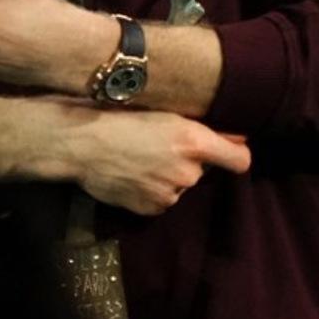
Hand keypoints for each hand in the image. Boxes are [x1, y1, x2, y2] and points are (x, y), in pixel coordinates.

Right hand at [0, 93, 250, 215]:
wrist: (79, 141)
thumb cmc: (116, 112)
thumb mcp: (161, 109)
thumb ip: (198, 125)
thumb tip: (232, 132)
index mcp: (193, 141)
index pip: (239, 159)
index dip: (236, 152)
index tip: (231, 147)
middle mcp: (187, 172)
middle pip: (203, 169)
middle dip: (189, 159)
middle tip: (160, 141)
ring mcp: (168, 194)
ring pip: (180, 183)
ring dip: (168, 174)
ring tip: (139, 155)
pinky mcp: (150, 209)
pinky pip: (161, 198)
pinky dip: (151, 188)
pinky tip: (130, 171)